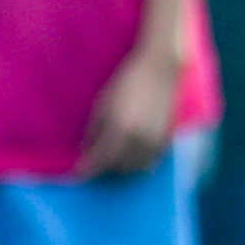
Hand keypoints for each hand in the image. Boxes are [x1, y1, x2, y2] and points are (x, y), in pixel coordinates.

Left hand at [79, 44, 180, 177]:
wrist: (160, 71)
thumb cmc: (125, 84)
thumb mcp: (102, 105)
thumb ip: (93, 131)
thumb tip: (85, 151)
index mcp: (120, 130)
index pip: (100, 160)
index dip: (87, 169)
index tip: (77, 173)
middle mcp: (139, 140)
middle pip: (118, 167)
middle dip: (103, 167)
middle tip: (92, 161)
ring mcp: (155, 141)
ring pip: (135, 168)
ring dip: (121, 167)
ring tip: (109, 158)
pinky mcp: (167, 139)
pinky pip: (151, 162)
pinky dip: (138, 163)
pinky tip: (129, 156)